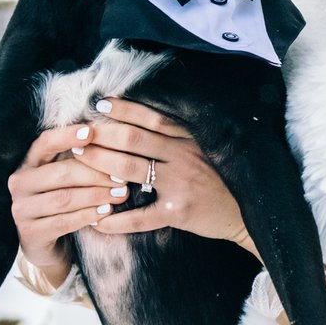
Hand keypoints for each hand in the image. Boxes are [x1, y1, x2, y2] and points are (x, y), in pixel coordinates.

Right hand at [8, 121, 133, 279]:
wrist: (49, 248)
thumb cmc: (64, 204)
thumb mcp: (68, 179)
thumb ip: (79, 160)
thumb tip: (110, 139)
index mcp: (28, 163)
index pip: (45, 143)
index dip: (67, 136)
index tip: (91, 131)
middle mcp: (19, 183)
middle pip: (60, 173)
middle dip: (95, 174)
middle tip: (122, 177)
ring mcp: (21, 209)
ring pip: (64, 198)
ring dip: (96, 195)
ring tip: (121, 194)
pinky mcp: (30, 233)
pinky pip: (63, 222)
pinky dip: (87, 215)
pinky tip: (106, 212)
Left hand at [80, 98, 259, 254]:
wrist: (247, 213)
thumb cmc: (220, 179)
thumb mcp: (203, 150)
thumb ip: (177, 138)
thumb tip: (141, 122)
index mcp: (188, 139)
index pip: (151, 118)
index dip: (125, 109)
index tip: (101, 103)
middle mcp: (183, 157)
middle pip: (134, 140)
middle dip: (102, 135)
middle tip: (79, 135)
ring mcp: (180, 185)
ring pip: (131, 170)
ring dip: (100, 164)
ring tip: (78, 160)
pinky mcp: (178, 213)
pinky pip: (141, 217)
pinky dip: (117, 220)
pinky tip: (97, 221)